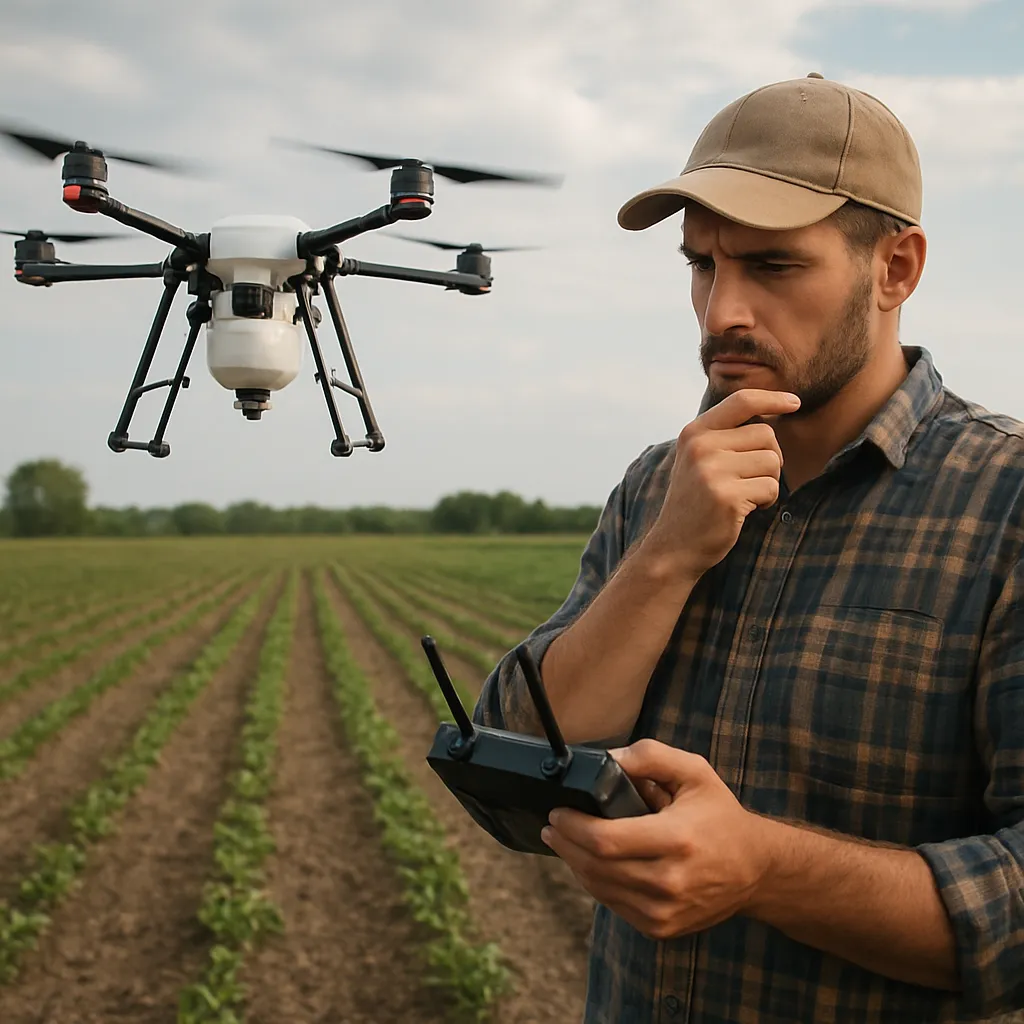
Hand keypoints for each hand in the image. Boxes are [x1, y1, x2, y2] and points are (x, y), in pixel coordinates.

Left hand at [540, 739, 769, 940]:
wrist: (756, 869)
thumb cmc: (720, 816)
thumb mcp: (694, 772)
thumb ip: (651, 757)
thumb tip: (608, 758)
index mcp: (676, 840)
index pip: (606, 840)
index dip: (573, 826)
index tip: (557, 812)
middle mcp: (669, 881)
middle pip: (596, 867)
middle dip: (566, 844)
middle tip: (553, 825)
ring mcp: (665, 911)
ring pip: (599, 889)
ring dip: (575, 864)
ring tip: (564, 841)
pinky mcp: (662, 928)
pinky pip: (613, 905)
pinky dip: (596, 884)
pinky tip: (590, 864)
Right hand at [644, 388, 799, 578]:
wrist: (674, 546)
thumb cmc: (695, 502)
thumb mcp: (699, 460)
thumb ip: (725, 435)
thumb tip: (772, 411)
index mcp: (694, 432)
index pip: (742, 401)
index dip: (773, 398)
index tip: (795, 402)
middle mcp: (701, 446)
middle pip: (766, 433)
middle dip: (771, 457)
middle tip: (752, 479)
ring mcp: (712, 471)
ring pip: (772, 461)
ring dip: (769, 482)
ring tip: (746, 496)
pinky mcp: (727, 496)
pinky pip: (771, 487)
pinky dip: (767, 501)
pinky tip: (745, 510)